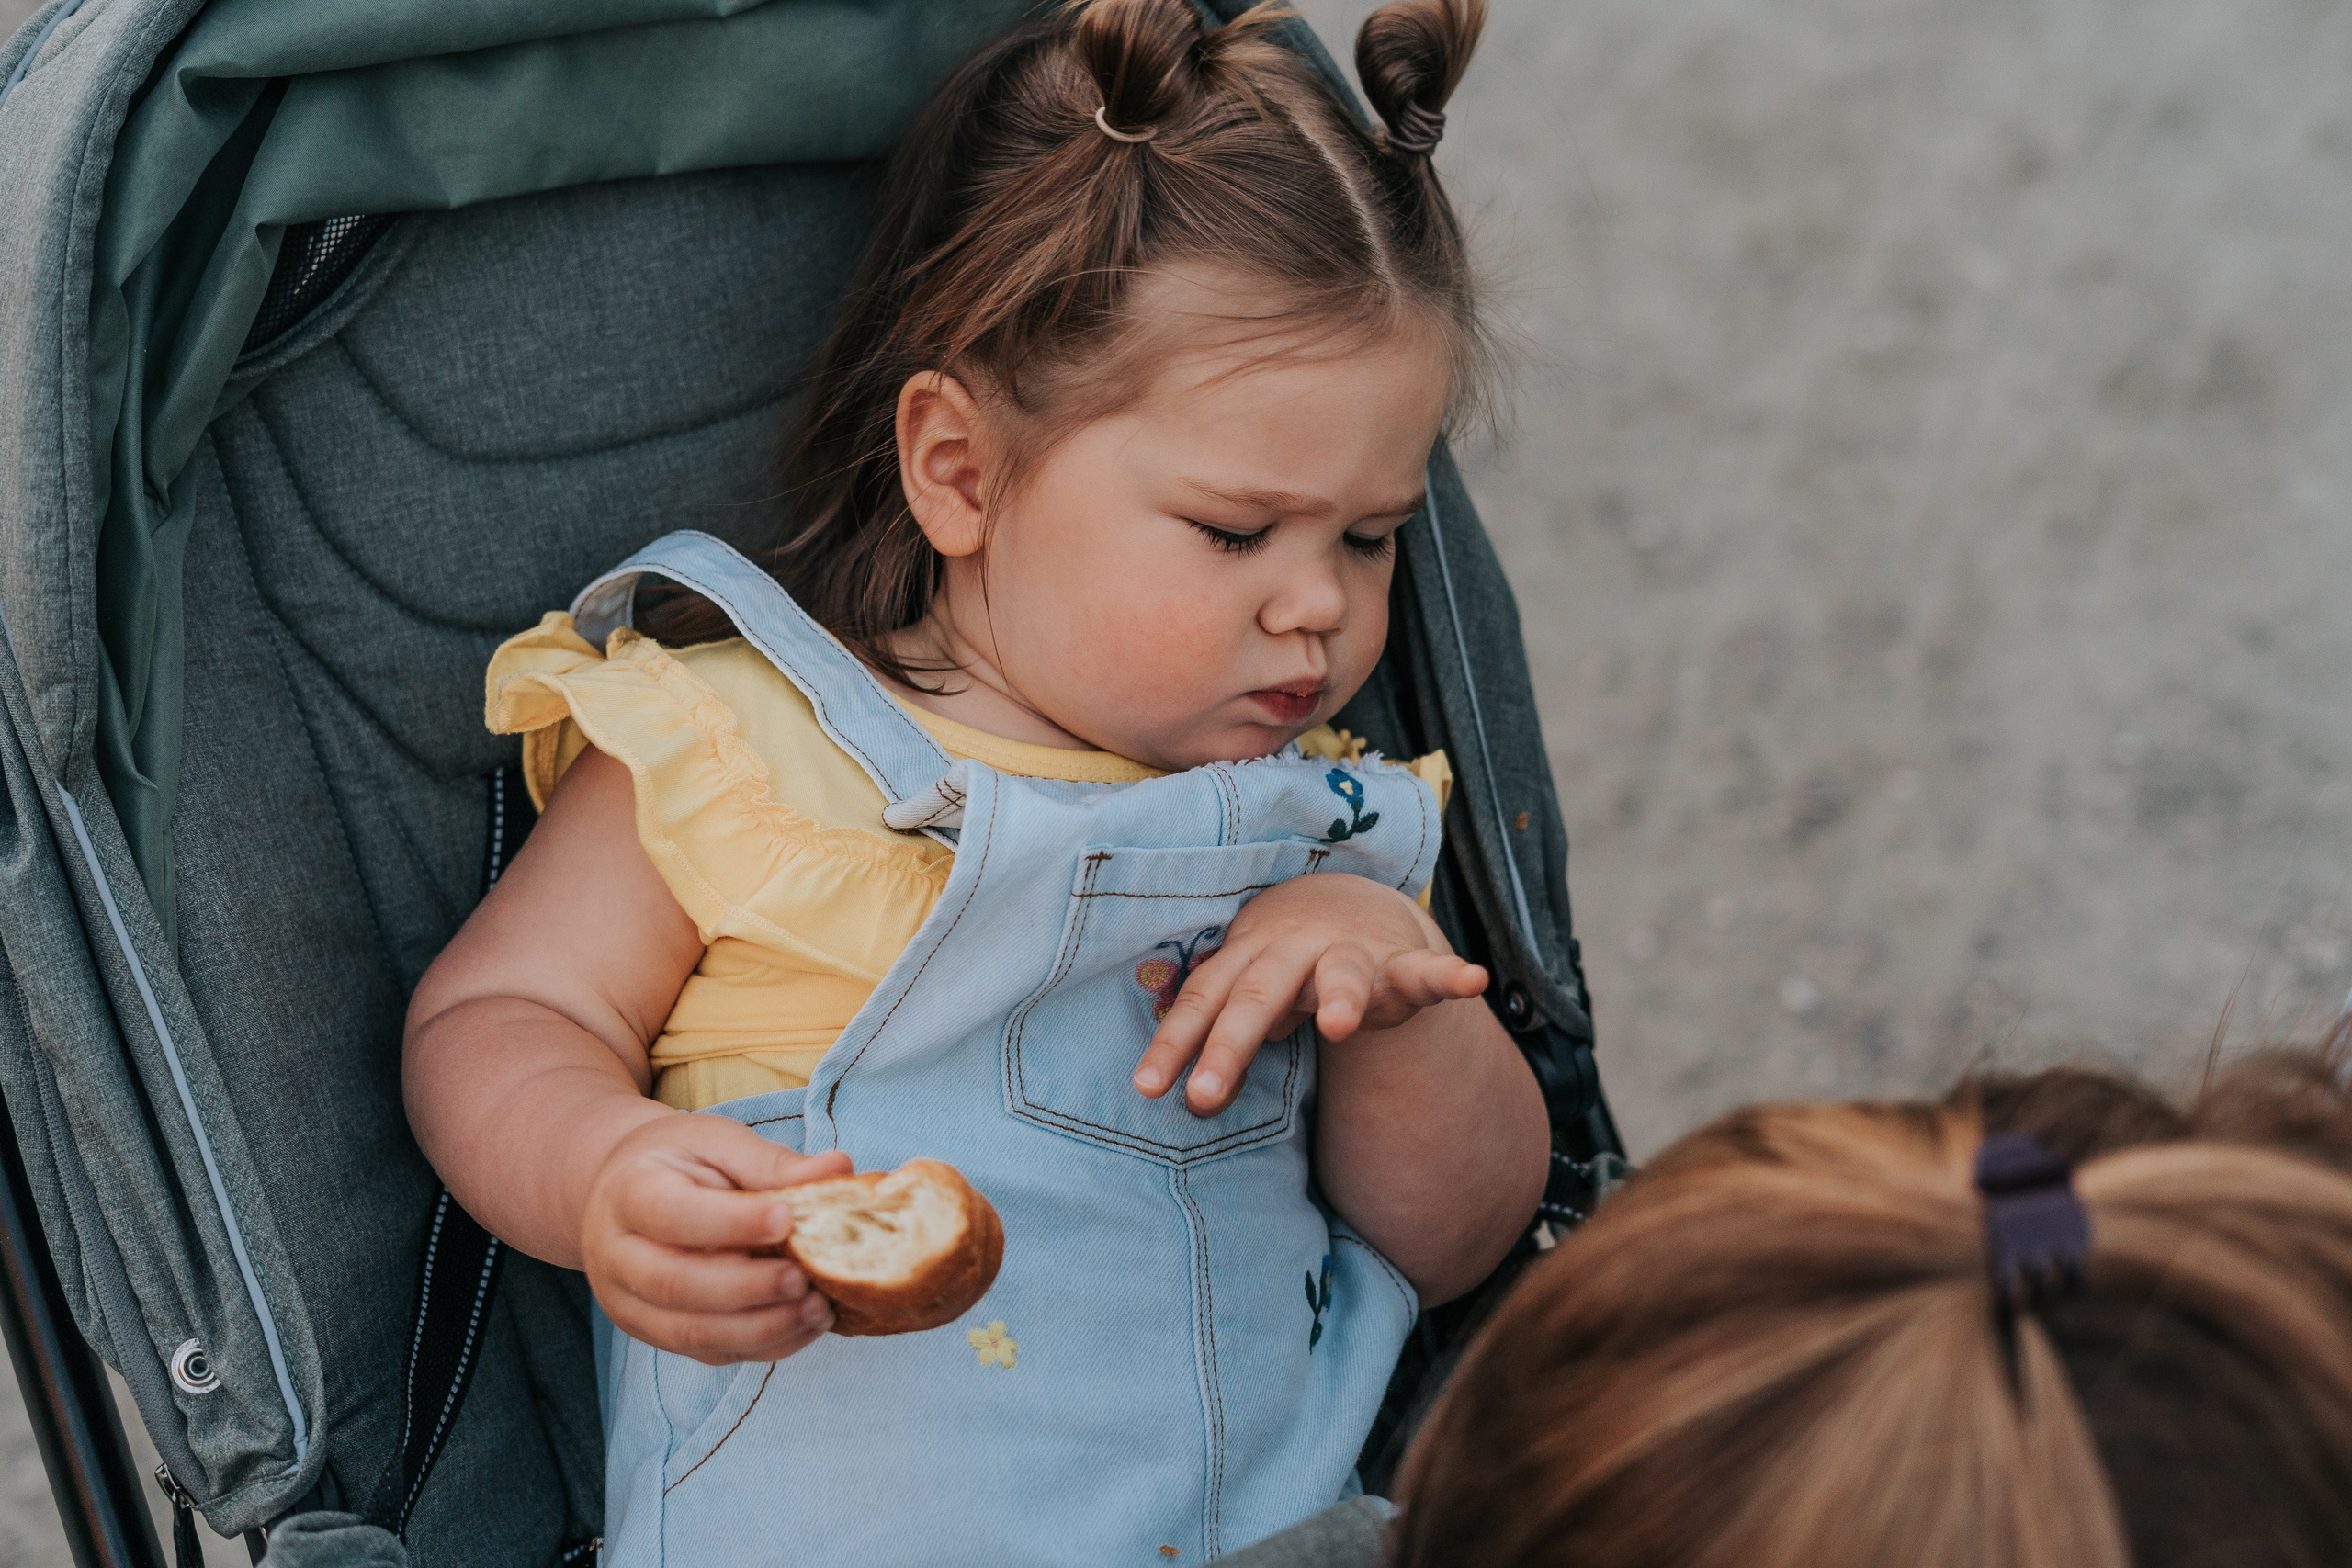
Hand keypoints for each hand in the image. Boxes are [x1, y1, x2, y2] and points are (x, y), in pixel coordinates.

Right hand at [581, 1113, 852, 1364]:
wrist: (622, 1193)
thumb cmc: (678, 1162)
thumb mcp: (717, 1143)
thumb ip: (771, 1162)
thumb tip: (838, 1169)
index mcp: (629, 1194)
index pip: (673, 1215)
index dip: (731, 1222)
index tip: (787, 1220)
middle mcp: (617, 1257)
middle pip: (676, 1285)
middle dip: (748, 1287)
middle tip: (806, 1278)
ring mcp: (631, 1305)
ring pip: (692, 1333)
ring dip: (762, 1327)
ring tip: (819, 1308)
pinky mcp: (657, 1335)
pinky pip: (710, 1353)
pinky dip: (763, 1346)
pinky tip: (805, 1325)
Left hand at [1131, 873, 1488, 1116]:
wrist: (1344, 904)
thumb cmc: (1280, 965)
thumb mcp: (1248, 992)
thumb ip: (1223, 1038)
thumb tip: (1192, 1099)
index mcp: (1248, 958)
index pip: (1205, 999)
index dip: (1176, 1042)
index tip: (1148, 1087)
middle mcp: (1294, 951)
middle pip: (1256, 998)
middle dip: (1229, 1047)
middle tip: (1202, 1097)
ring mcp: (1350, 954)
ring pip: (1342, 975)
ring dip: (1342, 997)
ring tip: (1341, 1025)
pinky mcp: (1401, 965)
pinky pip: (1426, 970)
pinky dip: (1449, 975)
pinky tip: (1471, 980)